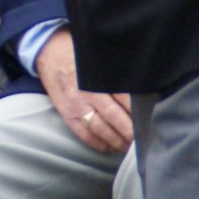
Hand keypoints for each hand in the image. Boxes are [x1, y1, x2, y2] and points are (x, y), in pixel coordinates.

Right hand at [34, 29, 131, 152]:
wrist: (48, 51)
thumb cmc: (78, 53)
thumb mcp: (100, 58)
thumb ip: (117, 72)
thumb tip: (141, 88)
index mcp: (99, 77)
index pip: (125, 100)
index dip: (139, 114)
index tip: (151, 123)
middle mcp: (88, 93)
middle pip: (115, 118)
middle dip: (130, 132)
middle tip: (143, 140)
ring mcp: (76, 105)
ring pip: (100, 129)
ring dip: (117, 141)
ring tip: (129, 146)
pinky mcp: (66, 113)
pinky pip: (83, 134)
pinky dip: (98, 144)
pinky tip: (109, 147)